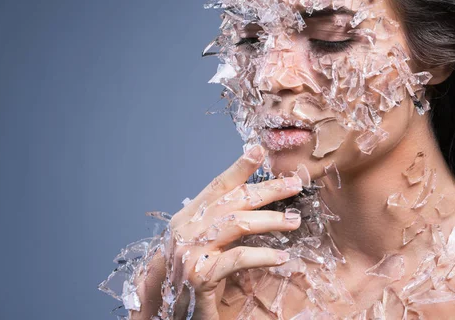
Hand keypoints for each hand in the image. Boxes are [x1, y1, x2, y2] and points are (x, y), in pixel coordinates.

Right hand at [130, 145, 302, 319]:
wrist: (160, 306)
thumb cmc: (185, 270)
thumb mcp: (199, 239)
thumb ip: (218, 220)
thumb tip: (253, 201)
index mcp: (189, 215)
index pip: (218, 184)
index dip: (240, 166)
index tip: (260, 150)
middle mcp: (188, 228)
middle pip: (235, 200)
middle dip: (268, 190)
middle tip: (294, 185)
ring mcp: (192, 250)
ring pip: (238, 224)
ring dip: (271, 221)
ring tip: (294, 221)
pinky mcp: (201, 274)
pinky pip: (238, 258)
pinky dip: (262, 255)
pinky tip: (281, 257)